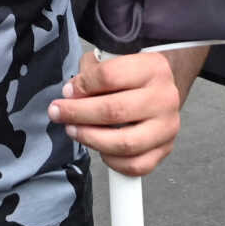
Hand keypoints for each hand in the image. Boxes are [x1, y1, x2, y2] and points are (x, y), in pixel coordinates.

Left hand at [49, 49, 187, 176]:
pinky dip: (112, 161)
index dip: (82, 85)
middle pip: (114, 111)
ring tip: (73, 130)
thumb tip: (71, 95)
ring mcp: (167, 126)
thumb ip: (90, 73)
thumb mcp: (112, 60)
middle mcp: (164, 97)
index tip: (67, 92)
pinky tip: (100, 149)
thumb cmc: (131, 75)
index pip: (110, 76)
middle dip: (78, 114)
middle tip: (57, 113)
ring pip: (124, 143)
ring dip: (91, 139)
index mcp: (153, 68)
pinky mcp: (165, 149)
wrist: (162, 89)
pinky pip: (135, 165)